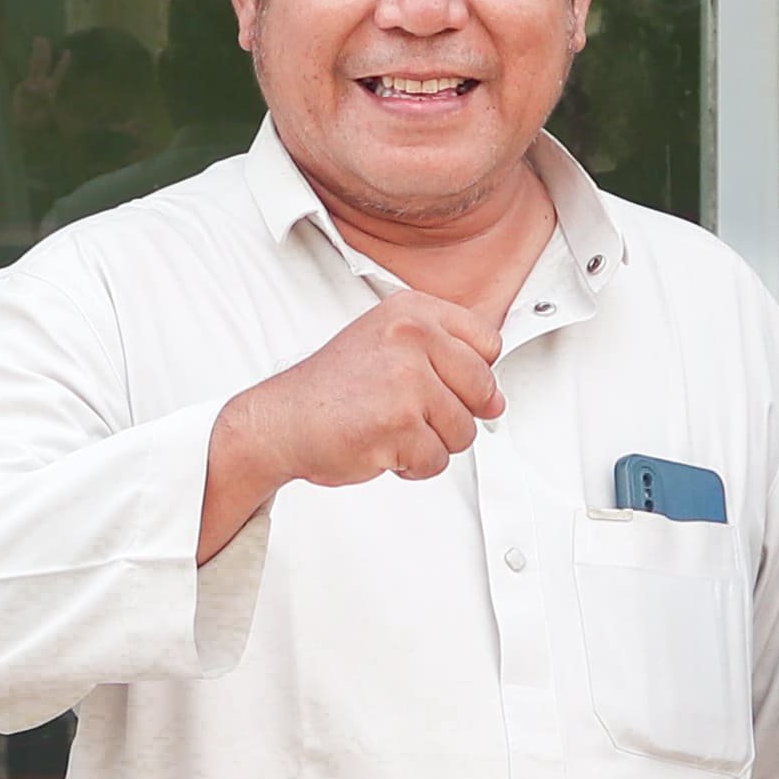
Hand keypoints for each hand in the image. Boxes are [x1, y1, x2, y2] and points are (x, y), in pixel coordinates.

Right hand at [199, 289, 503, 553]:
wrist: (281, 420)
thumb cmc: (333, 389)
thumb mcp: (388, 345)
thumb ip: (446, 360)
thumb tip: (498, 402)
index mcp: (412, 311)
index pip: (487, 344)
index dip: (471, 375)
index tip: (440, 383)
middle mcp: (412, 337)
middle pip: (483, 390)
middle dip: (452, 413)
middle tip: (406, 411)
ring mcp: (406, 380)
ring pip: (464, 432)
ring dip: (429, 443)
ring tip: (388, 427)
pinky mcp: (399, 424)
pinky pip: (436, 461)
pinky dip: (411, 466)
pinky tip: (380, 445)